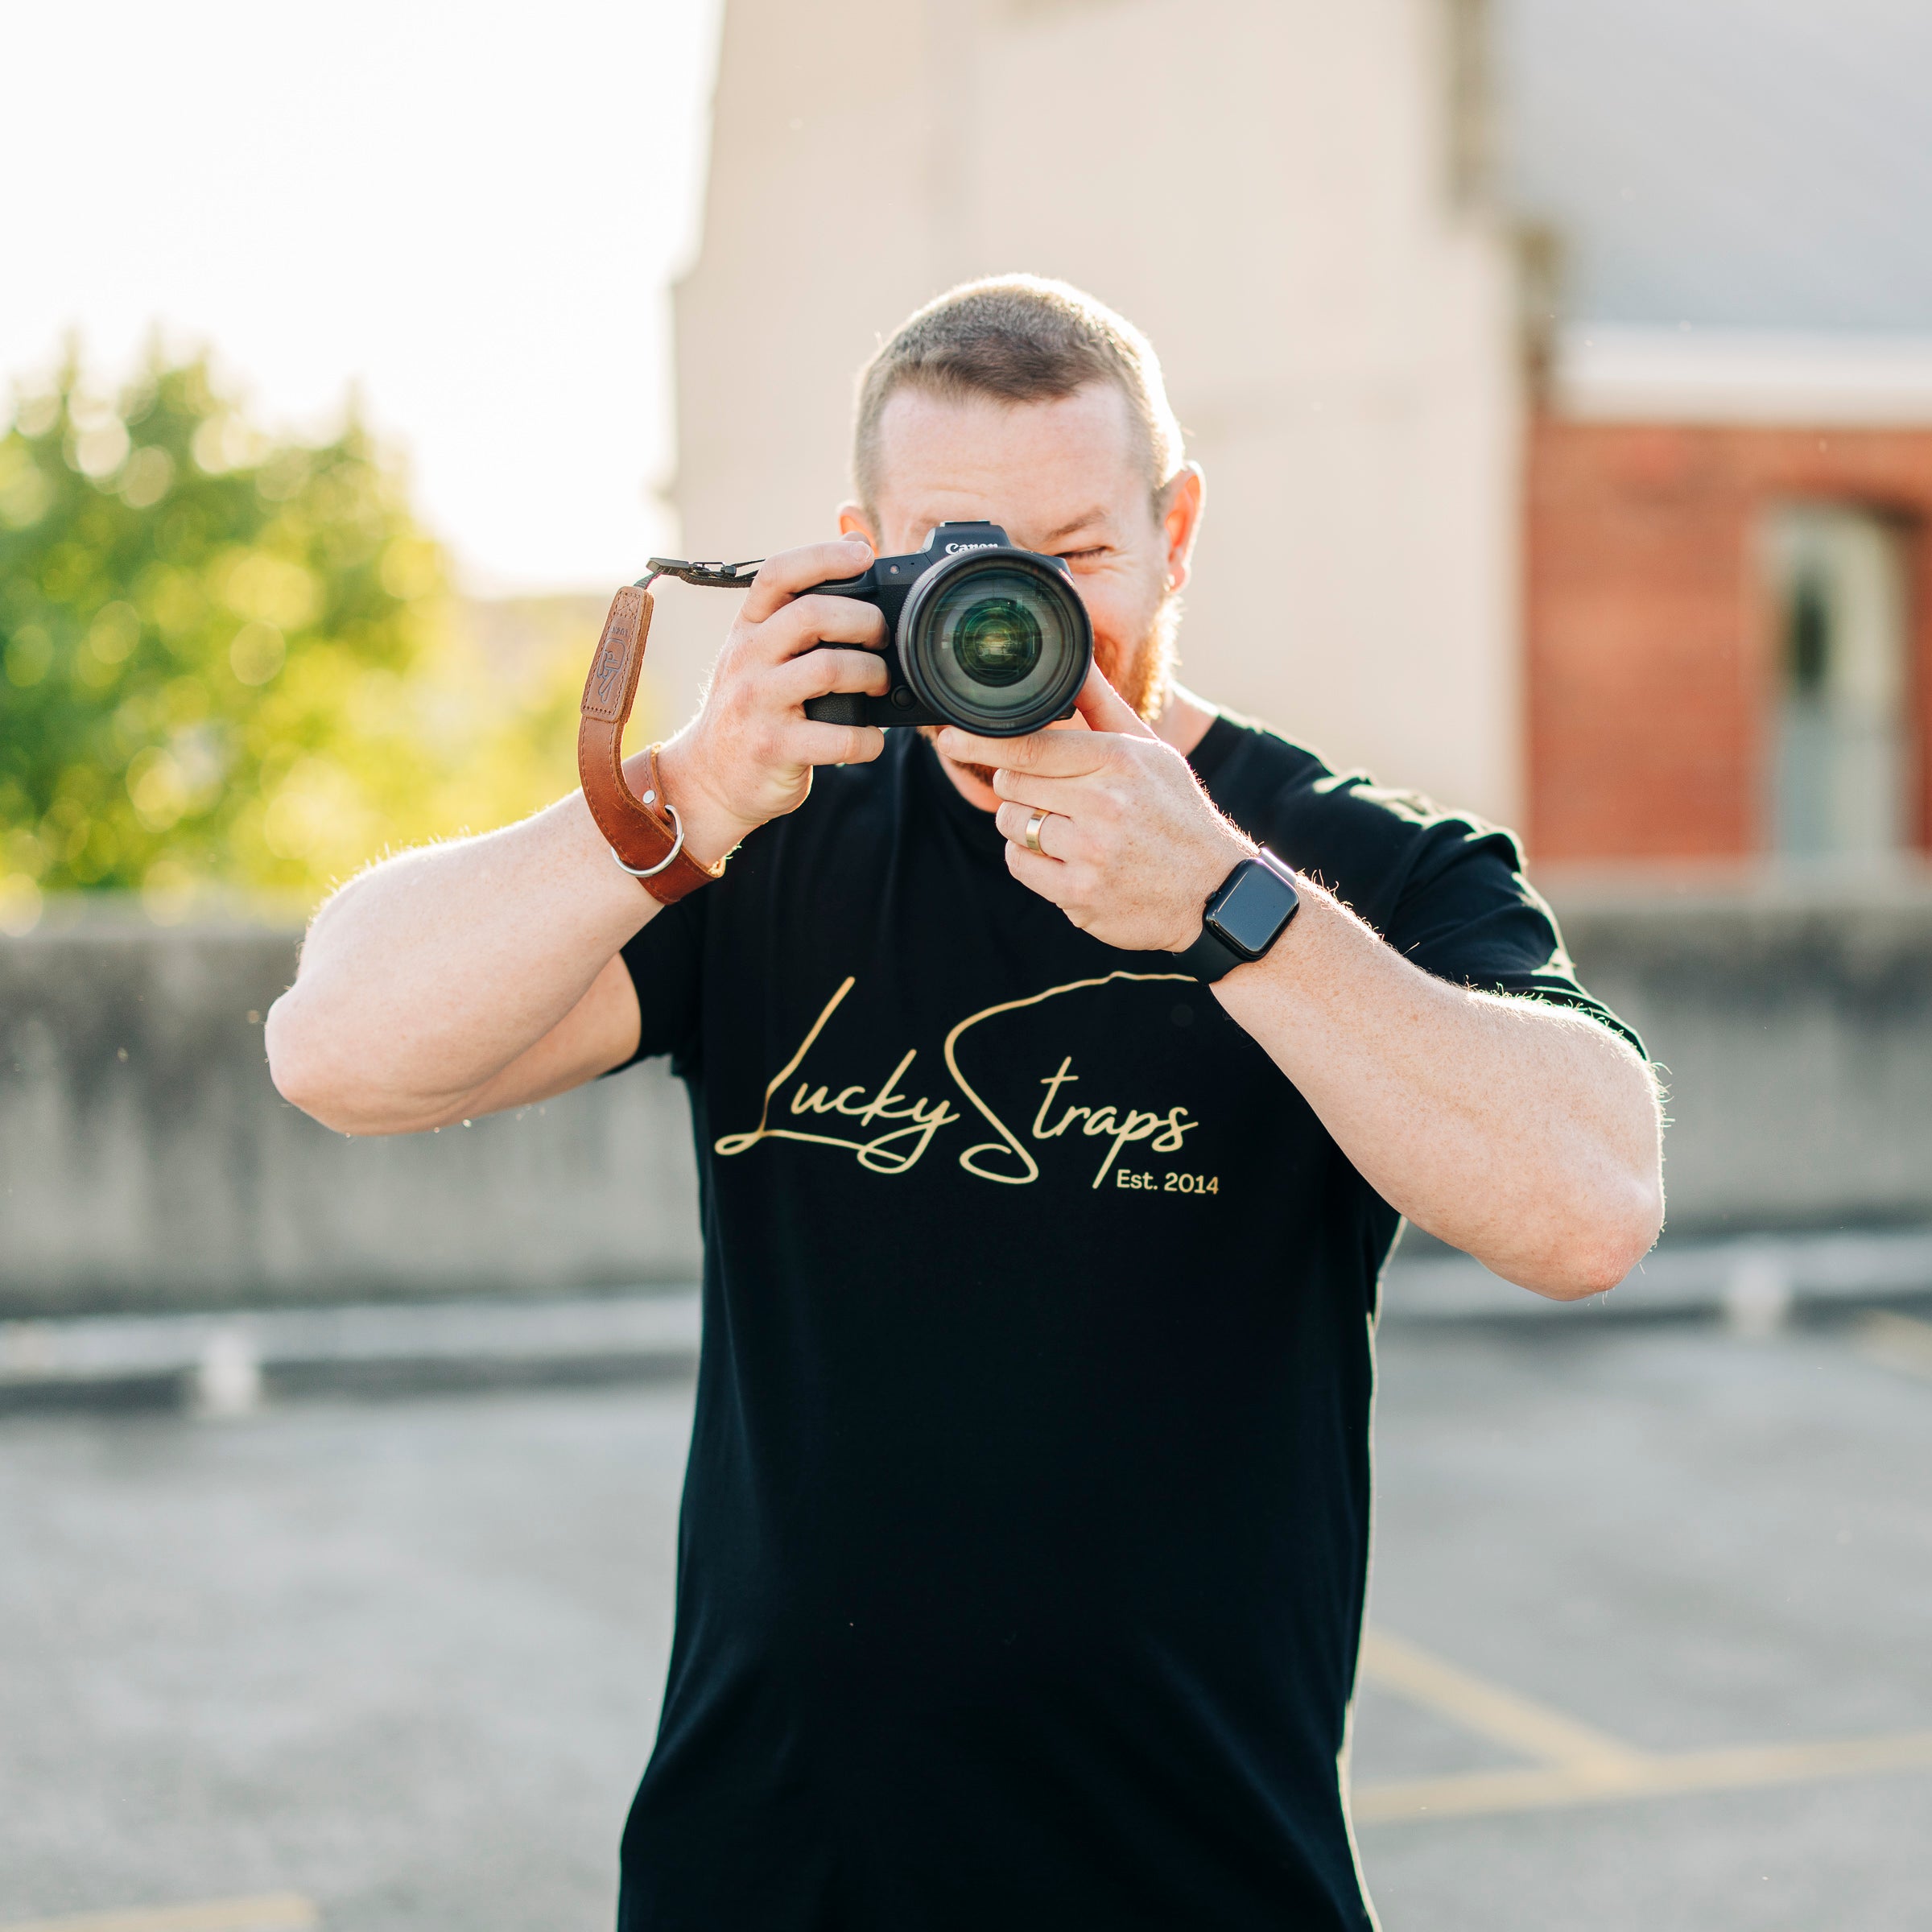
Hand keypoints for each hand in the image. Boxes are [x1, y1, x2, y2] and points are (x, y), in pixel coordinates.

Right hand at [652, 538, 889, 864]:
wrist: (708, 779)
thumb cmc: (749, 711)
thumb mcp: (758, 655)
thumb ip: (795, 616)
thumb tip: (854, 555)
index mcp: (747, 628)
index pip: (778, 573)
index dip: (823, 555)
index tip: (863, 555)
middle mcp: (747, 658)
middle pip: (811, 614)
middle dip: (863, 620)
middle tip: (883, 636)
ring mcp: (757, 703)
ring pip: (828, 668)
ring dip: (871, 673)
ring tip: (880, 684)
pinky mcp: (772, 747)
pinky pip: (837, 737)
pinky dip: (868, 739)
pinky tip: (872, 739)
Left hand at [936, 667, 1254, 952]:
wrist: (1214, 891)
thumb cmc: (1175, 813)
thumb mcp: (1151, 751)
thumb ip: (1104, 707)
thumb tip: (1076, 661)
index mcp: (1119, 759)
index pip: (1032, 744)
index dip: (984, 739)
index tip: (950, 735)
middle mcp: (1105, 803)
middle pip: (1011, 783)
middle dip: (1018, 787)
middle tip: (1053, 796)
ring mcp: (1092, 851)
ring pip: (1012, 824)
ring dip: (1025, 824)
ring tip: (1067, 829)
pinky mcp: (1080, 894)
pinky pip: (1020, 864)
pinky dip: (1032, 860)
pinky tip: (1066, 858)